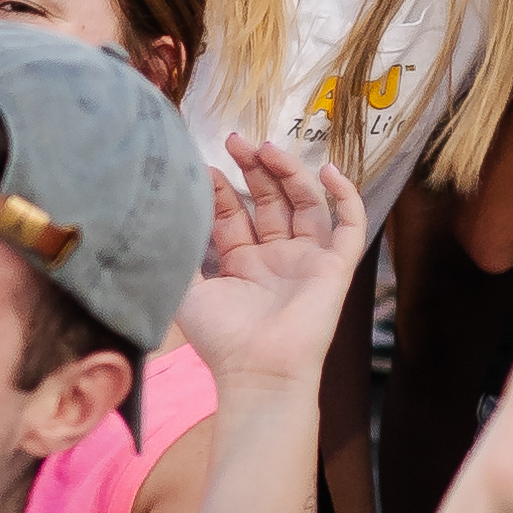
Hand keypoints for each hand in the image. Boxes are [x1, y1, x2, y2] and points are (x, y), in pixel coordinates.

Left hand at [174, 138, 368, 389]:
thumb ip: (179, 255)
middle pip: (270, 201)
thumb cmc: (220, 340)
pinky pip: (351, 226)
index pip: (234, 214)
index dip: (221, 188)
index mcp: (242, 264)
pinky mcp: (336, 267)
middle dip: (254, 169)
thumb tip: (161, 218)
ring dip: (291, 172)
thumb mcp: (188, 291)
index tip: (204, 166)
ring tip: (268, 147)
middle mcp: (275, 258)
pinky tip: (329, 171)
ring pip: (306, 204)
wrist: (257, 371)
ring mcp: (307, 260)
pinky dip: (346, 197)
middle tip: (236, 140)